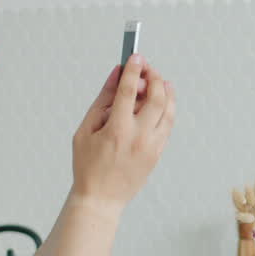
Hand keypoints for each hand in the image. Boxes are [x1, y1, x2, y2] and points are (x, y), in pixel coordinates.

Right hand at [72, 55, 175, 209]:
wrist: (101, 199)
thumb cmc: (87, 165)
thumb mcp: (85, 130)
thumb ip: (102, 101)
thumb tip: (116, 76)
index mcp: (117, 130)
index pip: (128, 91)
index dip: (133, 70)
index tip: (135, 56)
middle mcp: (139, 137)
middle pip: (156, 97)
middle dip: (153, 77)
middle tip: (146, 69)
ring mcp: (152, 146)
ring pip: (169, 111)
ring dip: (166, 91)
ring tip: (160, 81)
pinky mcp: (158, 154)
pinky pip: (168, 125)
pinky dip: (168, 109)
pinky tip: (161, 101)